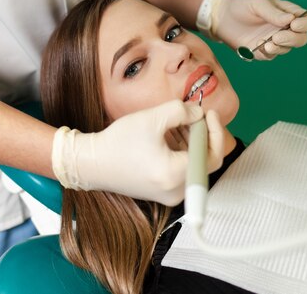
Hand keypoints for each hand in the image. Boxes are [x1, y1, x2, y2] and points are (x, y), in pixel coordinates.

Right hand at [52, 100, 224, 205]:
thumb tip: (198, 113)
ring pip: (193, 166)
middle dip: (203, 136)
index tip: (208, 113)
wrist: (92, 164)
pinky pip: (182, 172)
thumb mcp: (152, 118)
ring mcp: (170, 195)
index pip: (211, 155)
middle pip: (205, 162)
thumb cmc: (119, 142)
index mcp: (175, 174)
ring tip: (180, 122)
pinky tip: (171, 136)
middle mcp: (176, 191)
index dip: (215, 132)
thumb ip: (181, 111)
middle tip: (195, 116)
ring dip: (192, 143)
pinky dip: (182, 153)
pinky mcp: (162, 193)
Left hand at [207, 0, 306, 59]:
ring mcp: (275, 41)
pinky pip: (271, 56)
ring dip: (279, 47)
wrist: (222, 18)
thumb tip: (292, 20)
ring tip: (267, 43)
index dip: (306, 24)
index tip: (294, 25)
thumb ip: (274, 12)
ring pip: (287, 49)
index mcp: (289, 13)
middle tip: (277, 36)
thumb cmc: (242, 6)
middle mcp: (285, 29)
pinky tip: (258, 45)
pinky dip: (267, 52)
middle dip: (292, 39)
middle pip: (301, 38)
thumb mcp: (258, 4)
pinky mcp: (263, 51)